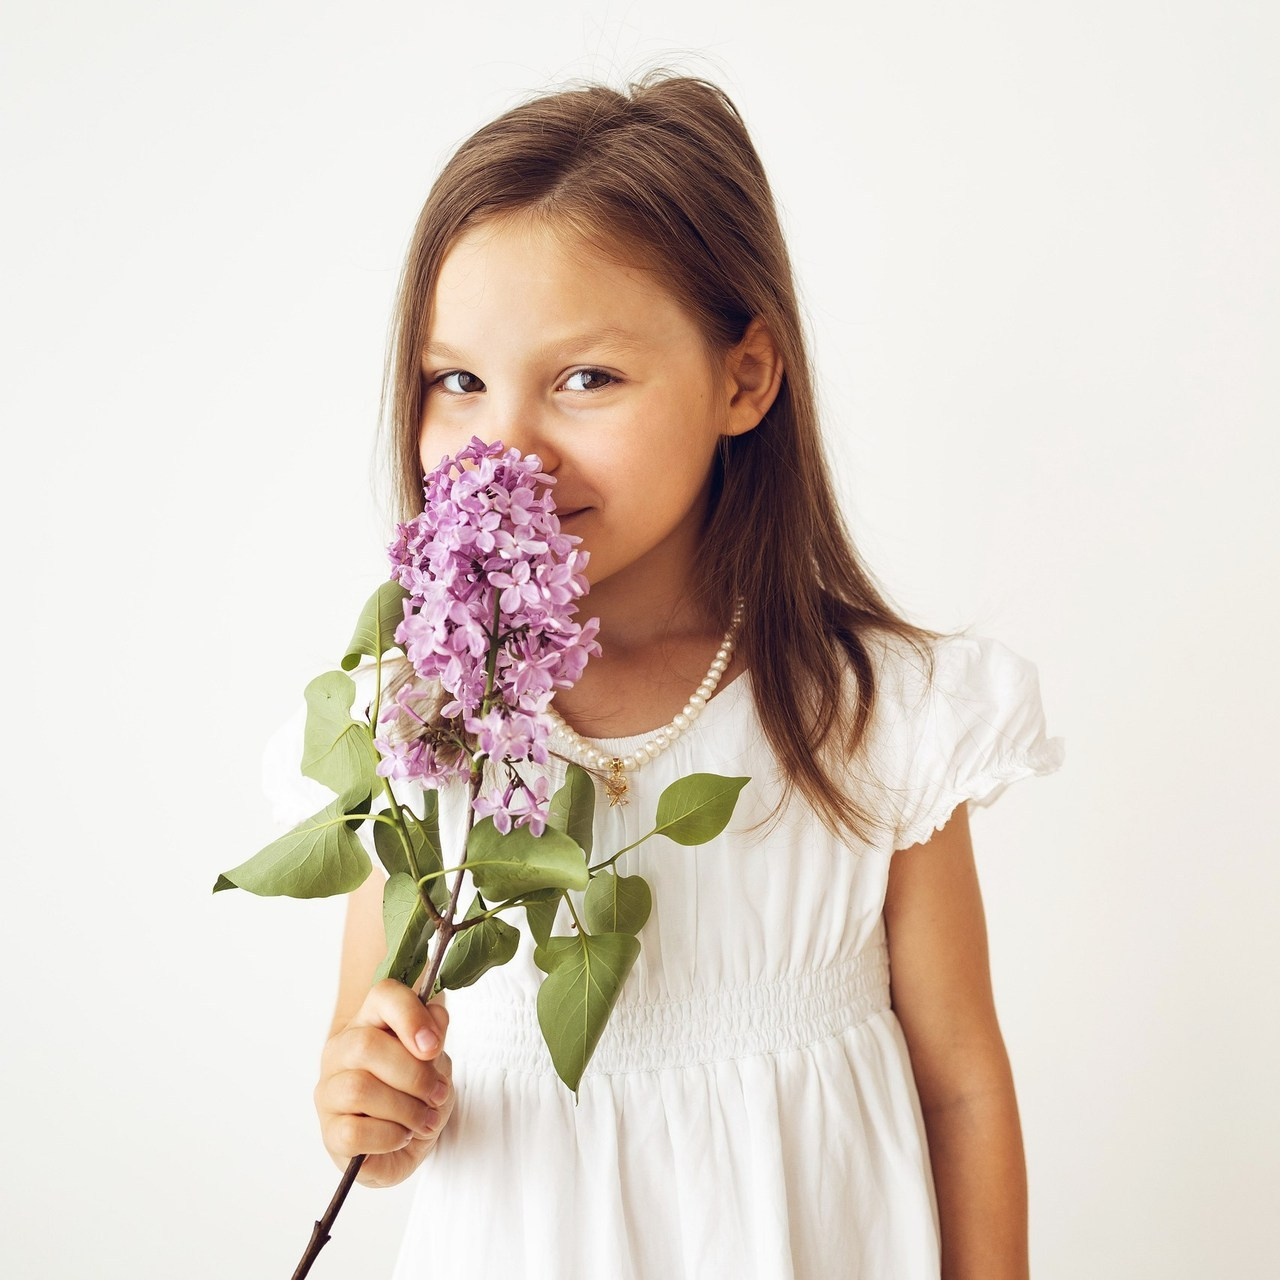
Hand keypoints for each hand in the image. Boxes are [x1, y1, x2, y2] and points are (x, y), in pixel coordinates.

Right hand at [314, 979, 454, 1187]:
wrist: (407, 1139)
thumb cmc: (417, 1091)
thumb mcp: (436, 1059)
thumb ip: (435, 1035)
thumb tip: (433, 1022)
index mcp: (369, 1020)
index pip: (383, 996)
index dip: (410, 1016)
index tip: (434, 1046)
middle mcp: (341, 1051)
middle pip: (366, 1046)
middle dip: (414, 1074)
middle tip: (438, 1093)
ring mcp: (329, 1092)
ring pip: (359, 1090)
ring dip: (405, 1109)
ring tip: (425, 1119)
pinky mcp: (329, 1133)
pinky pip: (354, 1133)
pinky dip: (389, 1137)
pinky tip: (401, 1136)